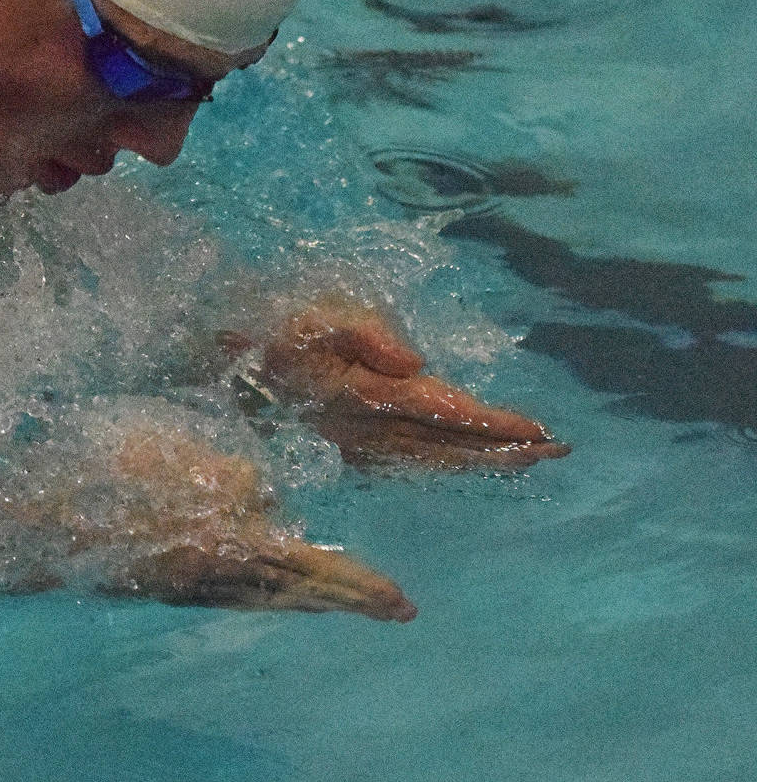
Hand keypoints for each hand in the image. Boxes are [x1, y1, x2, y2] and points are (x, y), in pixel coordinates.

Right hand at [95, 431, 415, 620]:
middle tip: (392, 609)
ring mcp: (182, 586)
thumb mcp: (189, 455)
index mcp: (228, 547)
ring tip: (334, 599)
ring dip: (303, 597)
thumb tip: (266, 497)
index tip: (403, 605)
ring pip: (259, 596)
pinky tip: (258, 578)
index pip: (311, 571)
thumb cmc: (114, 473)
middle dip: (342, 598)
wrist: (39, 515)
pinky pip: (227, 590)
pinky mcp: (156, 580)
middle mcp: (214, 579)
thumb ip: (239, 478)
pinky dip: (261, 589)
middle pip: (290, 595)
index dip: (358, 586)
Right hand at [255, 301, 568, 469]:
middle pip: (446, 444)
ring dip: (480, 459)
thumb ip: (365, 333)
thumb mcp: (315, 316)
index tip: (538, 428)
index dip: (490, 421)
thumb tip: (415, 361)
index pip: (442, 410)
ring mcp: (356, 443)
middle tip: (557, 450)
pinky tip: (462, 463)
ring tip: (527, 459)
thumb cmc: (274, 329)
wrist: (224, 368)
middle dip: (502, 448)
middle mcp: (366, 428)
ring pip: (431, 458)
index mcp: (366, 394)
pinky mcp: (346, 447)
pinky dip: (444, 465)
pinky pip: (407, 463)